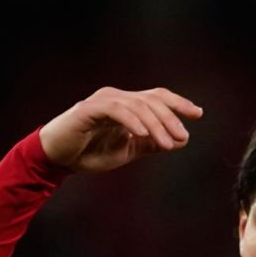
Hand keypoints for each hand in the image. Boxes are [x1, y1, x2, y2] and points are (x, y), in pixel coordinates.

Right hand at [39, 87, 202, 173]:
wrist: (58, 159)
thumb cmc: (90, 152)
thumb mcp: (129, 150)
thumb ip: (152, 144)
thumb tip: (181, 140)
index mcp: (127, 105)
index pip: (157, 97)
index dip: (178, 103)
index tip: (198, 114)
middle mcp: (116, 98)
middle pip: (151, 99)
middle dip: (170, 117)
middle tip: (181, 137)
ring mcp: (102, 102)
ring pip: (136, 105)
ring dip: (155, 124)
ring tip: (166, 143)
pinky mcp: (87, 110)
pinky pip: (115, 110)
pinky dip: (132, 121)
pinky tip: (143, 135)